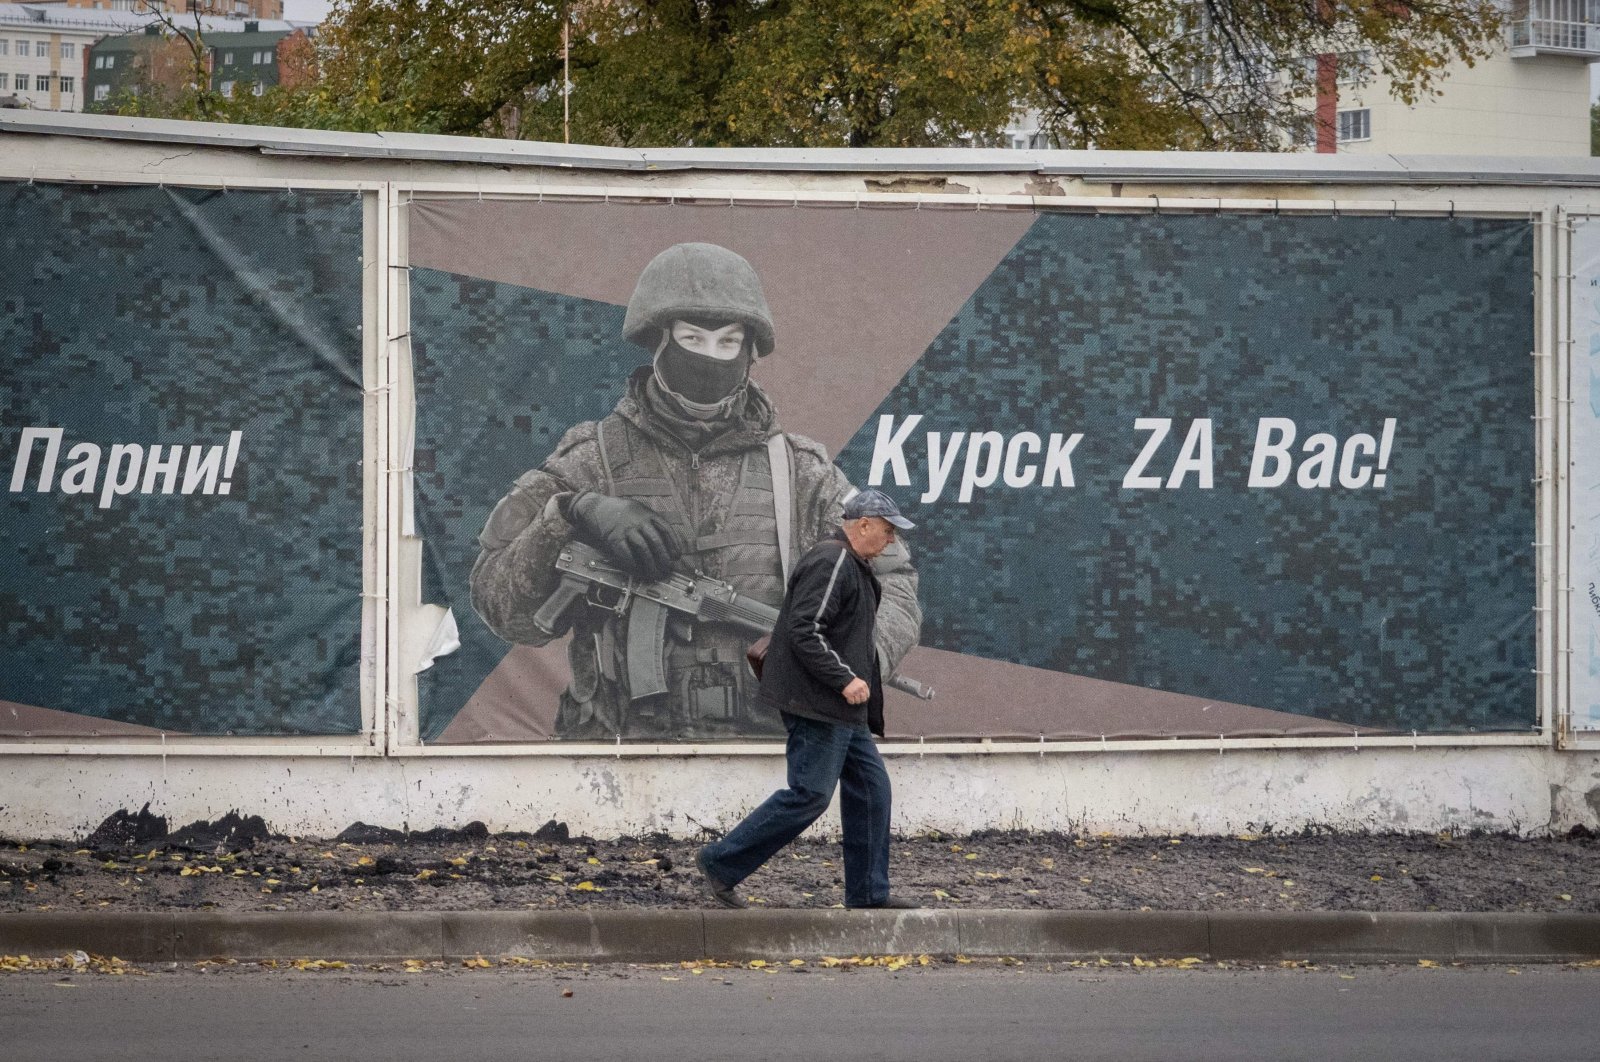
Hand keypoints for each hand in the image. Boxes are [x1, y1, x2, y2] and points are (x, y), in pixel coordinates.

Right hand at [564, 491, 682, 580]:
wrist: (596, 507)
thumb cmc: (620, 511)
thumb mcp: (638, 510)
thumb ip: (651, 522)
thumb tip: (665, 541)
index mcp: (648, 513)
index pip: (666, 529)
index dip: (673, 544)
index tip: (676, 556)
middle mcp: (639, 521)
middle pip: (656, 541)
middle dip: (663, 557)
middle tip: (667, 569)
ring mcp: (626, 529)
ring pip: (643, 549)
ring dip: (650, 564)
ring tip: (655, 574)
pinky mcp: (614, 538)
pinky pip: (626, 553)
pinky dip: (633, 564)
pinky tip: (637, 571)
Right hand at [842, 678, 869, 704]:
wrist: (844, 678)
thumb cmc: (852, 681)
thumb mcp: (860, 682)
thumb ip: (864, 688)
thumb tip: (865, 696)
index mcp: (864, 685)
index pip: (867, 695)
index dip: (864, 697)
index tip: (860, 697)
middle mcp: (860, 689)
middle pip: (863, 699)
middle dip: (860, 699)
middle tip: (856, 698)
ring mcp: (855, 692)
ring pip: (857, 701)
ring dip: (854, 700)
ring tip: (851, 697)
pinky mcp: (849, 694)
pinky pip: (851, 702)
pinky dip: (850, 701)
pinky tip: (848, 698)